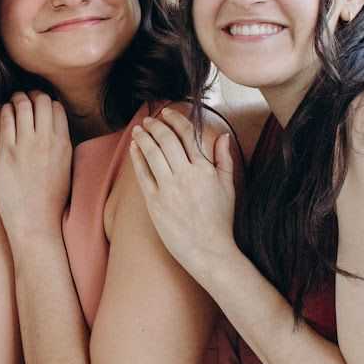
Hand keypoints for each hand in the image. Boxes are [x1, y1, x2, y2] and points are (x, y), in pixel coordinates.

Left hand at [0, 92, 72, 247]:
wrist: (35, 223)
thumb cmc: (50, 200)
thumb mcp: (65, 168)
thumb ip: (61, 146)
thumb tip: (54, 129)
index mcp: (64, 144)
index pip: (57, 107)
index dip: (46, 102)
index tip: (39, 104)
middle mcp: (47, 140)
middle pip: (41, 100)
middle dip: (32, 95)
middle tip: (25, 100)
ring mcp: (26, 145)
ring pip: (22, 105)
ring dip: (16, 100)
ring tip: (13, 103)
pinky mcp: (7, 152)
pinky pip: (5, 119)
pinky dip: (4, 111)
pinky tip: (3, 114)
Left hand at [129, 107, 238, 283]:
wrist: (208, 250)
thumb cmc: (220, 220)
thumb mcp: (228, 186)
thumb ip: (224, 158)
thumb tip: (222, 135)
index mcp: (204, 169)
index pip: (187, 134)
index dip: (175, 119)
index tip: (168, 113)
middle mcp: (185, 175)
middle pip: (166, 140)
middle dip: (155, 125)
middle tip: (149, 119)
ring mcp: (168, 188)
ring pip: (152, 153)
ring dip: (143, 137)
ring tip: (139, 129)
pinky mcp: (154, 201)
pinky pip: (142, 173)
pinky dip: (137, 157)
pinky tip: (134, 148)